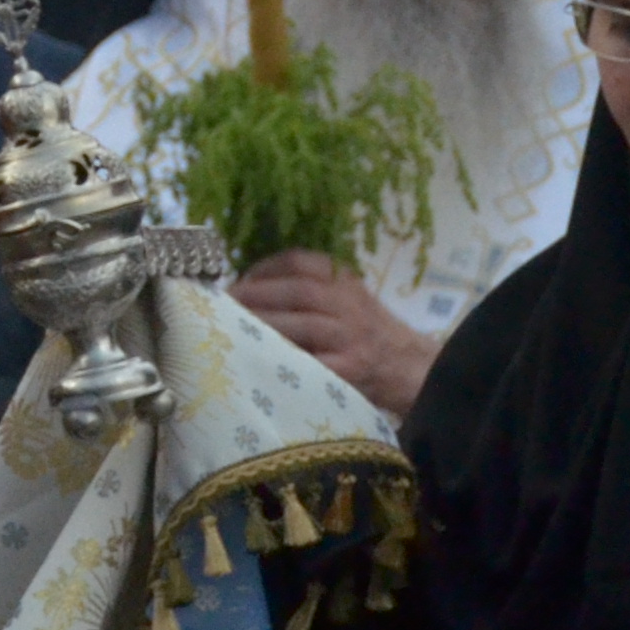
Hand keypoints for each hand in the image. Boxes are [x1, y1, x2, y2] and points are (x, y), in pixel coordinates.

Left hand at [232, 251, 441, 416]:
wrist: (410, 367)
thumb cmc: (363, 331)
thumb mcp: (344, 297)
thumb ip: (306, 289)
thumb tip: (240, 290)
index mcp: (343, 279)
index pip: (299, 261)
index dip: (262, 268)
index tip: (236, 280)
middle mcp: (349, 302)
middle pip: (298, 291)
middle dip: (254, 296)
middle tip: (220, 308)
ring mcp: (352, 336)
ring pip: (304, 325)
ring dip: (264, 327)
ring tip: (231, 333)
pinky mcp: (353, 369)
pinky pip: (313, 363)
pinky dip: (284, 361)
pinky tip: (258, 362)